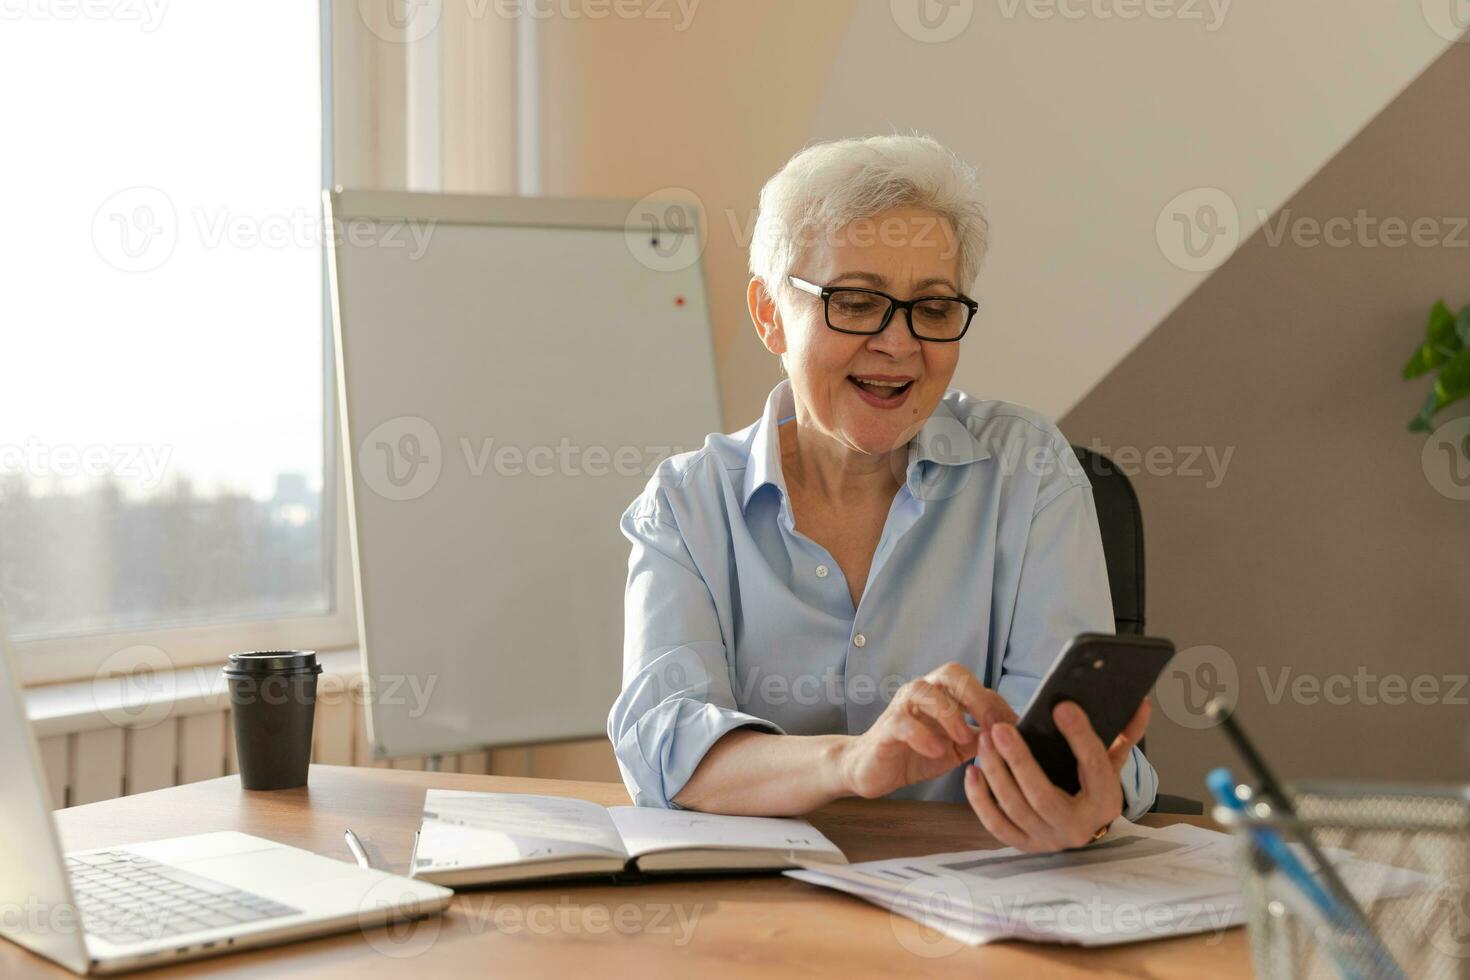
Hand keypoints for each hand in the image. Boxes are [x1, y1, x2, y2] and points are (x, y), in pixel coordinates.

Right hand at [837, 662, 1016, 799]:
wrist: (872, 769)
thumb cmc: (916, 753)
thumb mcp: (957, 748)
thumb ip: (981, 738)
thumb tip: (1015, 736)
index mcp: (943, 694)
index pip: (976, 687)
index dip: (997, 704)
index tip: (1016, 728)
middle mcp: (923, 692)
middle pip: (952, 673)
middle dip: (976, 696)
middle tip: (992, 724)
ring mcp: (902, 706)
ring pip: (925, 690)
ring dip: (950, 713)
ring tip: (964, 738)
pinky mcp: (886, 726)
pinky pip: (904, 722)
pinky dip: (923, 735)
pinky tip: (936, 751)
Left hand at [964, 698, 1151, 852]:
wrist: (1085, 827)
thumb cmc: (1094, 787)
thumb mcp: (1112, 762)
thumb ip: (1125, 734)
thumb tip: (1142, 703)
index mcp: (1105, 802)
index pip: (1095, 767)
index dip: (1080, 736)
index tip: (1062, 707)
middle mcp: (1077, 827)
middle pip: (1043, 796)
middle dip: (1019, 762)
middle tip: (1000, 729)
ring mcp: (1048, 839)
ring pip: (1016, 809)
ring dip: (996, 774)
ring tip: (985, 742)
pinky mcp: (1025, 846)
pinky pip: (997, 825)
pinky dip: (980, 800)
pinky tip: (972, 771)